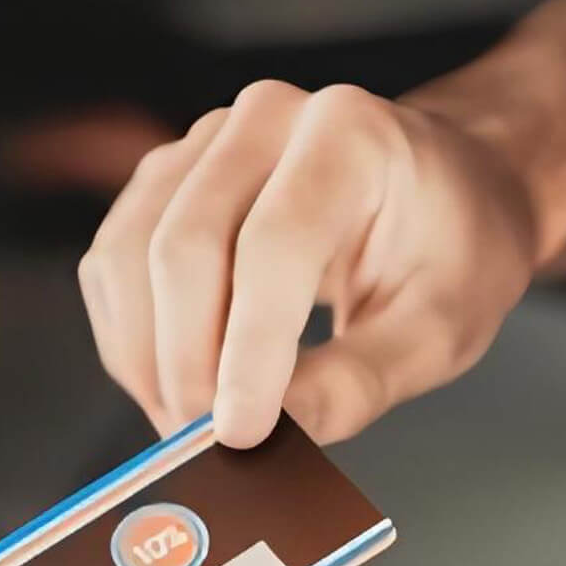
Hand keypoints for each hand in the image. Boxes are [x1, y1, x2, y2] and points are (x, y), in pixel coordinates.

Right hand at [79, 80, 540, 446]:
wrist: (448, 193)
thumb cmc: (453, 249)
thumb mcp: (440, 327)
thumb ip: (358, 382)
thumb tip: (275, 437)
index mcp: (350, 132)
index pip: (274, 245)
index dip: (247, 350)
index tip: (239, 434)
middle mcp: (263, 118)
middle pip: (182, 246)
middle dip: (187, 363)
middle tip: (210, 447)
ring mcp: (202, 145)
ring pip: (128, 257)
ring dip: (146, 357)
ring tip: (192, 425)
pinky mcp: (163, 182)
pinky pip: (112, 265)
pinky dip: (131, 339)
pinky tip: (174, 382)